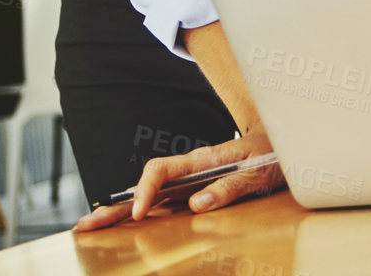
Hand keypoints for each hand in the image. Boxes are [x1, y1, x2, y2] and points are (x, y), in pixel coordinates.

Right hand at [76, 127, 282, 230]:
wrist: (283, 143)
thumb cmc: (272, 154)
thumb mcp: (259, 172)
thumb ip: (230, 187)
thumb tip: (198, 204)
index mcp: (202, 160)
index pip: (161, 170)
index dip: (145, 190)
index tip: (139, 213)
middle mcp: (190, 169)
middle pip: (145, 186)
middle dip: (116, 205)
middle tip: (87, 224)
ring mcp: (189, 181)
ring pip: (149, 196)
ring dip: (121, 212)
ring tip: (92, 227)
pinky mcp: (193, 191)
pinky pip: (163, 203)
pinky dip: (141, 214)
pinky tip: (124, 225)